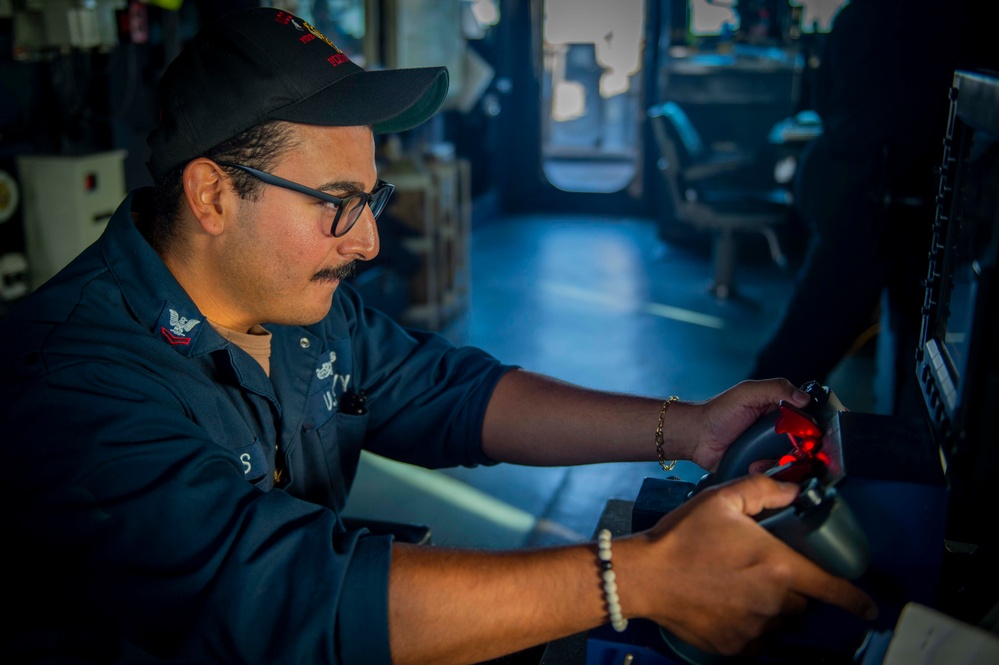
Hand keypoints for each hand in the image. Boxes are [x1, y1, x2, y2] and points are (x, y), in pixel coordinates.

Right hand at [624, 474, 877, 655]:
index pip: (833, 589)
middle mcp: (774, 603)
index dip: (856, 599)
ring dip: (771, 605)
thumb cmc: (682, 538)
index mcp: (779, 567)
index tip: (869, 607)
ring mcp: (755, 628)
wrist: (644, 577)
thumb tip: (794, 490)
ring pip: (779, 619)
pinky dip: (751, 623)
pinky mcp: (735, 645)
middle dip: (791, 586)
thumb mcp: (722, 500)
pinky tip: (727, 604)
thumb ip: (764, 491)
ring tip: (738, 585)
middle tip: (761, 568)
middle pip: (802, 601)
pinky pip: (757, 636)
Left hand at [682, 379, 809, 471]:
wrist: (696, 437)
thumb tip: (804, 397)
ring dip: (782, 463)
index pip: (807, 419)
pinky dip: (768, 471)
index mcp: (779, 410)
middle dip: (799, 451)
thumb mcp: (747, 393)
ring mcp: (770, 450)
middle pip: (804, 444)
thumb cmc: (718, 412)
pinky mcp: (761, 466)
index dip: (813, 428)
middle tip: (788, 451)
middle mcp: (778, 431)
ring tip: (762, 459)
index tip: (812, 436)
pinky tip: (754, 465)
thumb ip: (775, 389)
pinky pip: (775, 473)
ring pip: (792, 462)